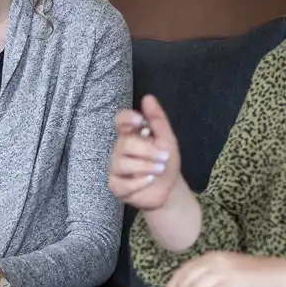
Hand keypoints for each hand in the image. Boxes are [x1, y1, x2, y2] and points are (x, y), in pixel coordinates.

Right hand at [109, 95, 183, 211]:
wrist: (169, 189)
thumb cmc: (165, 162)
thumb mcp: (167, 139)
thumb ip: (157, 120)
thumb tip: (148, 97)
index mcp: (131, 135)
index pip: (120, 121)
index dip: (127, 119)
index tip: (140, 121)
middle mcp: (120, 149)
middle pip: (124, 144)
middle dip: (147, 151)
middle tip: (164, 157)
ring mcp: (116, 168)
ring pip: (122, 163)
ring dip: (145, 166)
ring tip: (160, 170)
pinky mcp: (116, 186)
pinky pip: (122, 183)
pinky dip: (139, 182)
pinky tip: (150, 181)